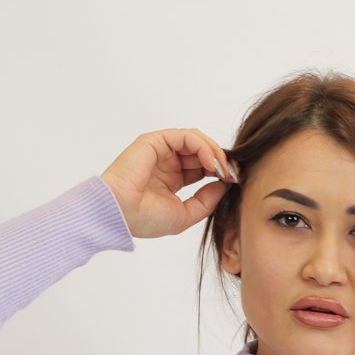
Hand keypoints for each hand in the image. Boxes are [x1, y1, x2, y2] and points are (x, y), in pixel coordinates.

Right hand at [100, 128, 238, 239]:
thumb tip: (224, 185)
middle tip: (235, 174)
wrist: (120, 213)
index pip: (202, 167)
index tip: (235, 182)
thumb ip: (205, 201)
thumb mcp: (184, 214)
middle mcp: (167, 162)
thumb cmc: (144, 218)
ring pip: (196, 141)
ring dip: (214, 152)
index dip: (220, 171)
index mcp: (172, 178)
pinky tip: (210, 162)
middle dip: (221, 160)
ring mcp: (161, 150)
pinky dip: (202, 146)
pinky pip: (186, 136)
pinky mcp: (155, 141)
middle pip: (202, 151)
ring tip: (224, 169)